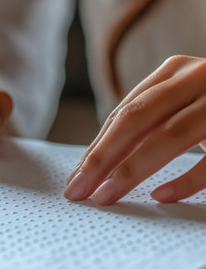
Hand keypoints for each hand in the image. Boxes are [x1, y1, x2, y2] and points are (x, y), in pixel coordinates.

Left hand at [64, 55, 205, 203]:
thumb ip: (149, 123)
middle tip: (78, 192)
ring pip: (170, 135)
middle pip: (137, 119)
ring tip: (106, 197)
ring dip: (133, 170)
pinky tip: (162, 197)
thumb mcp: (181, 102)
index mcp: (174, 71)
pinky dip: (188, 178)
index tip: (76, 178)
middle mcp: (197, 76)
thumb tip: (100, 161)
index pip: (124, 113)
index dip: (96, 147)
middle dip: (102, 158)